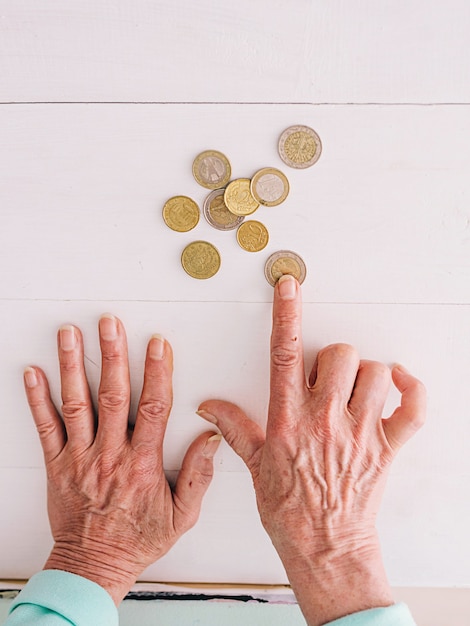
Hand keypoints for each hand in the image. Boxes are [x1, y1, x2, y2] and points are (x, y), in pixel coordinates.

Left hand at [23, 315, 219, 604]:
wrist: (93, 565)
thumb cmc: (137, 540)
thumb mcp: (182, 516)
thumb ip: (199, 476)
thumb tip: (210, 438)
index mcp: (142, 464)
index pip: (154, 407)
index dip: (157, 372)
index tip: (157, 345)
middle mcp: (110, 454)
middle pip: (112, 395)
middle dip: (112, 354)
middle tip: (109, 323)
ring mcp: (80, 457)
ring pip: (76, 403)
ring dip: (72, 366)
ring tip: (69, 335)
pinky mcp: (56, 464)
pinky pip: (45, 427)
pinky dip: (37, 399)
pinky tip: (33, 373)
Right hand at [198, 275, 425, 624]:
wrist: (325, 547)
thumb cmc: (289, 509)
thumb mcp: (254, 465)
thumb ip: (233, 427)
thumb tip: (208, 407)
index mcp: (288, 419)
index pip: (285, 353)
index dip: (287, 314)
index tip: (289, 286)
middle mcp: (325, 419)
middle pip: (339, 355)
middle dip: (333, 359)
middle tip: (327, 379)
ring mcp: (360, 432)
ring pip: (375, 373)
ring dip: (366, 375)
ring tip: (356, 391)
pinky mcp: (388, 446)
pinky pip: (413, 406)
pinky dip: (412, 389)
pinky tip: (399, 384)